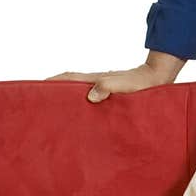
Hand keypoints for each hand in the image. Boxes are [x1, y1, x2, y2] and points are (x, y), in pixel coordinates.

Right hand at [45, 51, 185, 102]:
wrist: (158, 79)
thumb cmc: (142, 83)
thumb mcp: (124, 85)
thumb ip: (107, 87)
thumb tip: (91, 95)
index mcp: (96, 79)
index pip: (69, 78)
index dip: (53, 82)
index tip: (38, 88)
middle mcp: (98, 82)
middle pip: (71, 85)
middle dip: (57, 92)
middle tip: (45, 106)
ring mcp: (105, 88)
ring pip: (82, 93)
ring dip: (70, 100)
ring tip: (61, 115)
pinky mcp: (113, 95)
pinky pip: (94, 99)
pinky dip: (85, 104)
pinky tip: (86, 116)